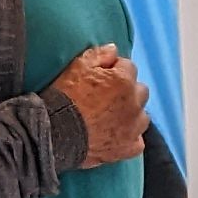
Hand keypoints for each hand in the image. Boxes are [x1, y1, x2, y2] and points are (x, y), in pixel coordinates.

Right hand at [49, 45, 149, 168]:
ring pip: (142, 117)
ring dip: (131, 115)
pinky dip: (129, 138)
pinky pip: (137, 141)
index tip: (101, 78)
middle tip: (108, 98)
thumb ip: (99, 55)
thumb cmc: (65, 96)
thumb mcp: (77, 67)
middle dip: (128, 92)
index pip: (128, 67)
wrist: (54, 132)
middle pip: (140, 91)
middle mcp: (134, 103)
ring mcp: (133, 128)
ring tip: (112, 118)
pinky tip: (116, 137)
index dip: (114, 71)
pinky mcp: (128, 148)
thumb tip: (114, 49)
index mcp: (123, 81)